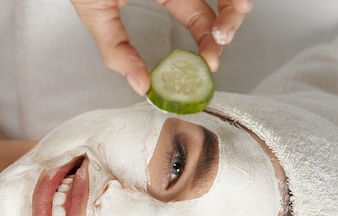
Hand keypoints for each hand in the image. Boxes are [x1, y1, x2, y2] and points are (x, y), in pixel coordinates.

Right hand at [70, 0, 251, 94]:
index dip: (208, 42)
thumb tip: (139, 86)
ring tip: (241, 10)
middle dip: (228, 25)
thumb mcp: (97, 13)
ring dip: (238, 4)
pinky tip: (240, 1)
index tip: (210, 62)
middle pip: (220, 3)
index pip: (197, 19)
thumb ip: (116, 49)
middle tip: (223, 40)